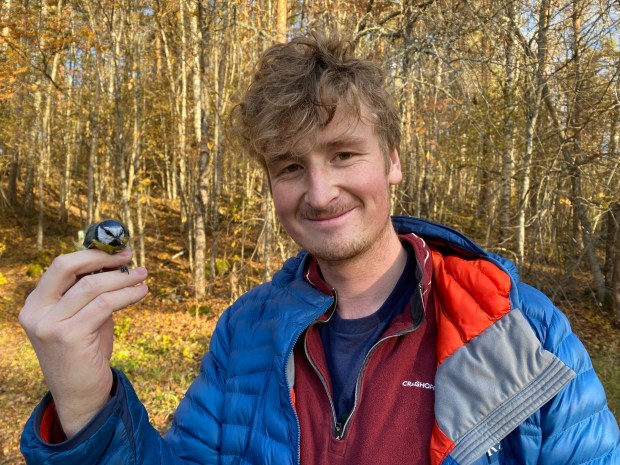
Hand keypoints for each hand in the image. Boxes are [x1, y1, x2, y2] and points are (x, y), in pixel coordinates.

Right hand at [19, 247, 148, 437]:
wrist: (81, 395)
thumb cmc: (86, 353)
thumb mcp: (84, 317)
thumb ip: (90, 293)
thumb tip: (116, 263)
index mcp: (36, 304)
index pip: (61, 266)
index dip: (91, 254)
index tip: (118, 250)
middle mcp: (36, 312)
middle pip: (68, 267)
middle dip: (102, 258)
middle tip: (129, 257)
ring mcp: (49, 325)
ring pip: (92, 286)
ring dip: (122, 278)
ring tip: (142, 276)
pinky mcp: (68, 336)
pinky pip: (104, 305)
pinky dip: (127, 294)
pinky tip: (141, 292)